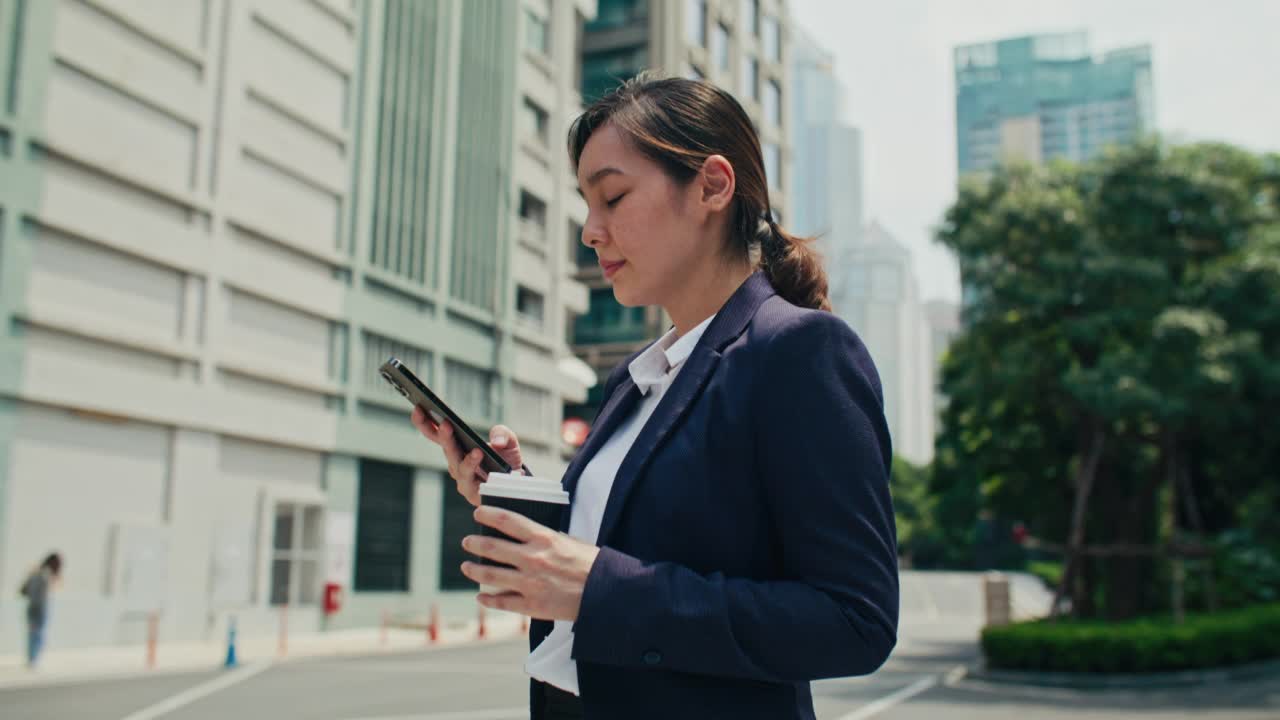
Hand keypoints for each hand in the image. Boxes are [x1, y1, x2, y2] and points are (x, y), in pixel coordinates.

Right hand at [411, 407, 524, 506]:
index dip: (424, 422)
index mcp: (456, 447)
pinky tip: (483, 461)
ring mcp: (462, 479)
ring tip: (476, 451)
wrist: (516, 482)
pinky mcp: (473, 494)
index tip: (418, 407)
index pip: (434, 434)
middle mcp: (455, 463)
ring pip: (459, 469)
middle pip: (447, 450)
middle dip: (445, 438)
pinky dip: (479, 472)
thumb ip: (502, 433)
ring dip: (467, 460)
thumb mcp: (508, 440)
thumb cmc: (505, 458)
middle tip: (446, 425)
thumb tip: (496, 442)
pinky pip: (473, 484)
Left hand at [461, 506, 600, 621]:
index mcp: (544, 538)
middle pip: (492, 547)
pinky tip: (481, 596)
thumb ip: (546, 538)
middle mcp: (533, 559)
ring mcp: (530, 584)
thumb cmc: (592, 564)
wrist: (607, 594)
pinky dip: (487, 599)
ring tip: (467, 567)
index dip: (488, 514)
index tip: (477, 512)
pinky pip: (502, 602)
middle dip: (474, 543)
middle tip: (467, 542)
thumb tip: (526, 534)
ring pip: (491, 575)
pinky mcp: (532, 606)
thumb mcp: (570, 541)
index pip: (507, 520)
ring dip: (474, 570)